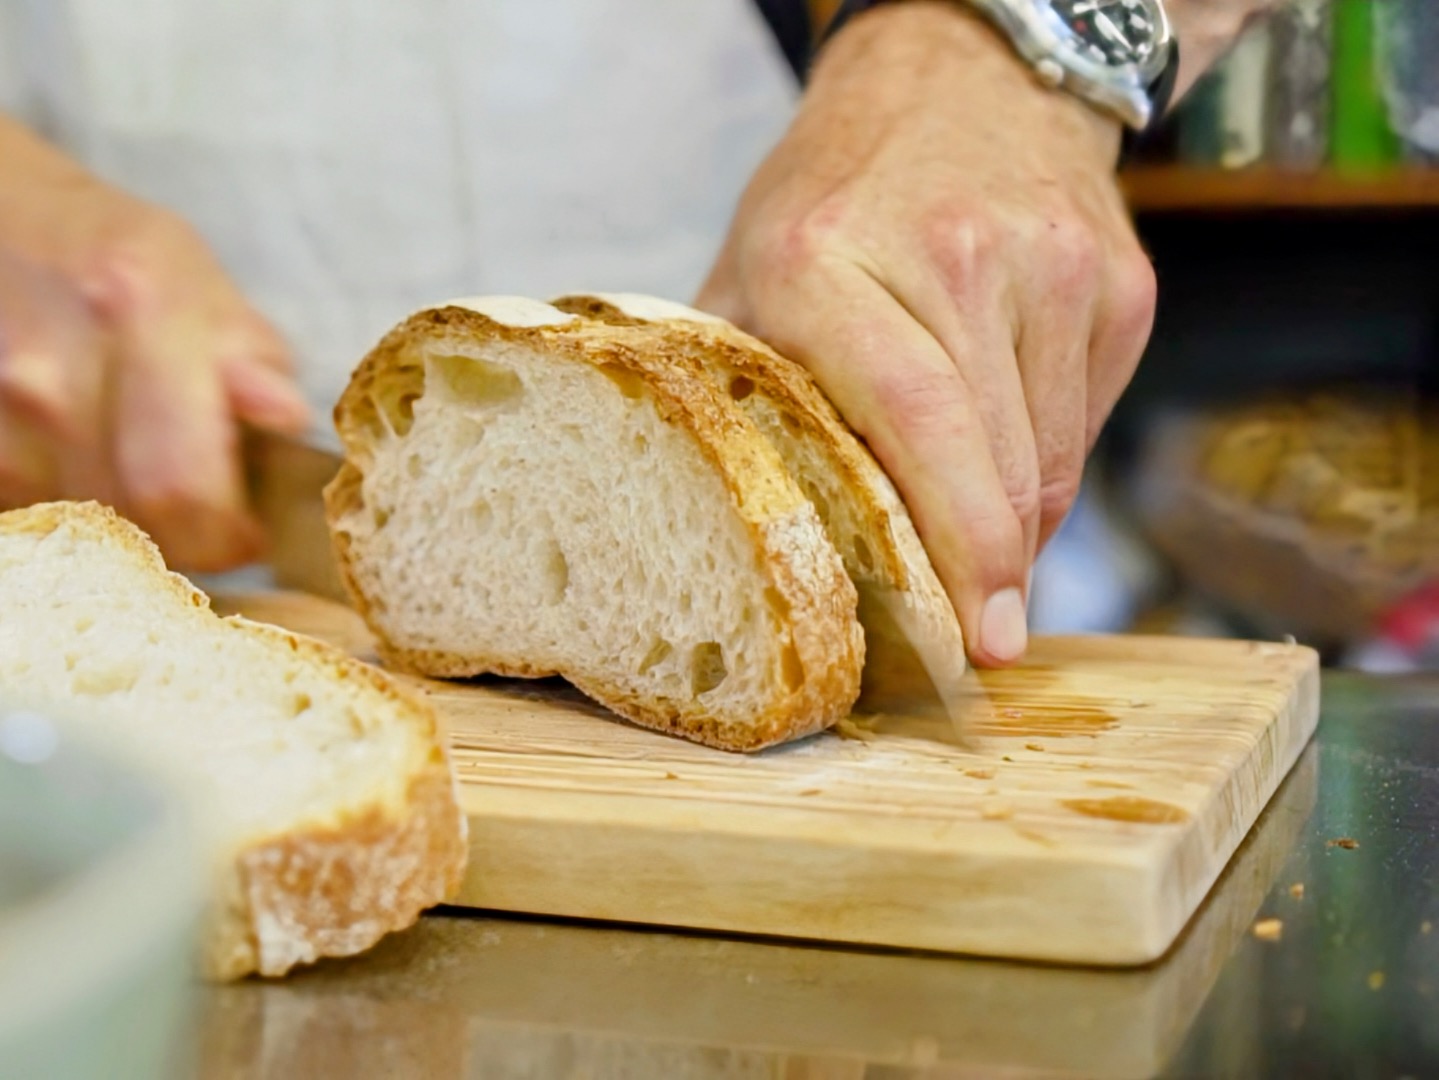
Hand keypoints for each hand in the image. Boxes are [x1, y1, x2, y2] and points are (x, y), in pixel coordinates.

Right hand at [0, 118, 309, 570]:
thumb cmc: (103, 250)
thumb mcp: (197, 276)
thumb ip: (252, 353)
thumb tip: (283, 411)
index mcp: (136, 309)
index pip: (182, 485)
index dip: (225, 534)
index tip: (247, 534)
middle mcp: (50, 367)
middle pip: (132, 521)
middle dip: (184, 534)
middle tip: (203, 513)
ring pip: (79, 525)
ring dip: (122, 520)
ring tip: (137, 467)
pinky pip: (28, 507)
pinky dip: (65, 500)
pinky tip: (81, 457)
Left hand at [697, 2, 1156, 665]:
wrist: (962, 77)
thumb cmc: (839, 191)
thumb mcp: (751, 267)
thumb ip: (737, 388)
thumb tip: (737, 522)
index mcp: (829, 260)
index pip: (913, 420)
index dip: (951, 544)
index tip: (973, 637)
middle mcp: (953, 254)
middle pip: (998, 465)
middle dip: (992, 571)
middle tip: (980, 636)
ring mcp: (1053, 265)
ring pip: (1052, 462)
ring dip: (1015, 522)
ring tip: (974, 528)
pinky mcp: (1118, 282)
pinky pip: (1088, 424)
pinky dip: (1048, 463)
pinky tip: (1005, 437)